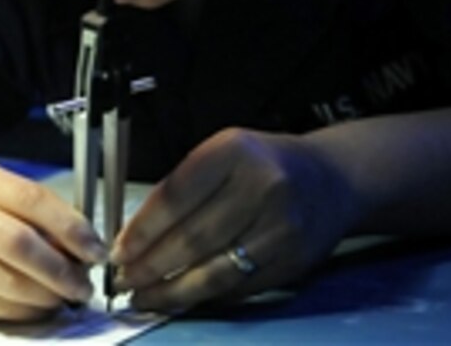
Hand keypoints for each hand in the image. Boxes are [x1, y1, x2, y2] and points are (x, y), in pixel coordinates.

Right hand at [0, 159, 107, 320]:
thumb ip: (36, 212)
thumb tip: (82, 247)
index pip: (32, 198)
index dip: (71, 227)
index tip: (95, 248)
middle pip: (20, 243)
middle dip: (62, 268)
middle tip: (84, 282)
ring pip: (9, 280)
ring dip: (48, 294)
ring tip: (64, 295)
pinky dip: (26, 310)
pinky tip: (38, 304)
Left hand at [110, 127, 354, 313]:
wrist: (331, 180)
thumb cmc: (263, 165)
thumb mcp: (222, 154)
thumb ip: (182, 188)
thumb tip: (134, 235)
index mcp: (234, 152)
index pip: (176, 196)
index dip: (143, 230)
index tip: (118, 250)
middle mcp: (263, 187)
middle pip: (193, 238)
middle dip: (150, 265)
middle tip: (123, 279)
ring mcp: (282, 228)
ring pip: (215, 271)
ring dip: (172, 290)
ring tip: (144, 297)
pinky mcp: (293, 262)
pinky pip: (238, 287)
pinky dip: (204, 297)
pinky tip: (181, 298)